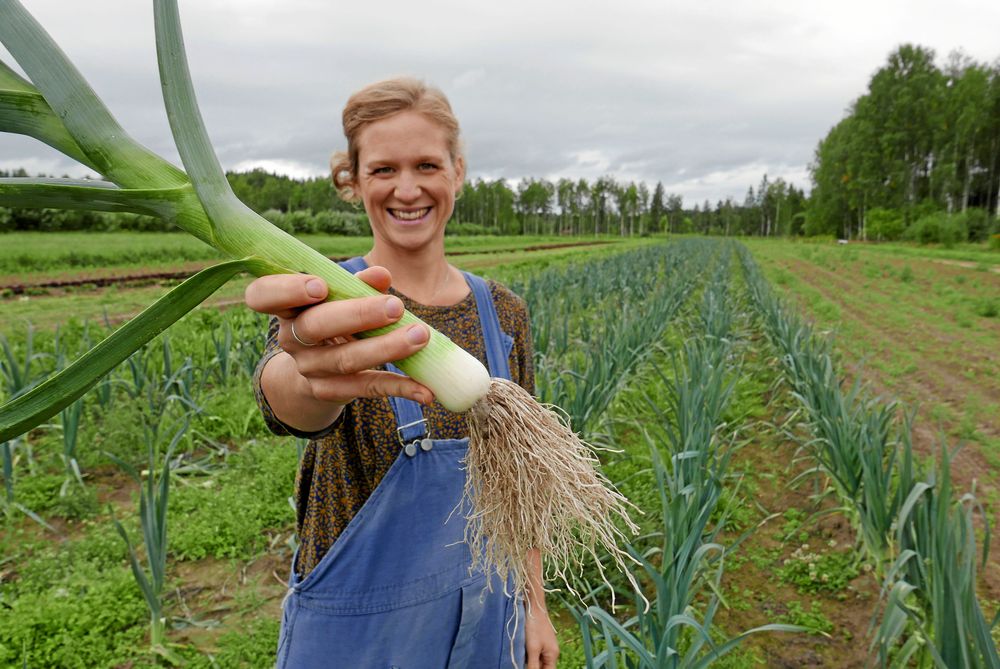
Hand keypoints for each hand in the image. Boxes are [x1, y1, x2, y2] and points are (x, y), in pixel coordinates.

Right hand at [245, 266, 434, 406]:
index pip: (264, 295)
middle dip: (357, 315)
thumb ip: (358, 285)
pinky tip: (425, 389)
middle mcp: (291, 338)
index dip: (287, 290)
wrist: (315, 369)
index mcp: (286, 306)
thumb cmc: (331, 317)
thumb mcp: (339, 299)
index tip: (319, 286)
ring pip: (346, 360)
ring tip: (421, 336)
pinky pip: (367, 387)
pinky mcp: (330, 392)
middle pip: (315, 327)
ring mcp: (309, 368)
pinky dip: (400, 387)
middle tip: (396, 306)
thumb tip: (381, 275)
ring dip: (387, 348)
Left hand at [524, 603, 558, 668]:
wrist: (533, 607)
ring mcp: (545, 645)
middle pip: (542, 666)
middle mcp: (551, 651)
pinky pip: (534, 652)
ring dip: (529, 660)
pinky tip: (521, 650)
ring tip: (522, 655)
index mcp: (553, 655)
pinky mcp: (539, 640)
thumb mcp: (533, 649)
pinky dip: (528, 653)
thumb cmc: (534, 627)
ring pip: (537, 660)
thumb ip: (533, 665)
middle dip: (532, 666)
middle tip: (522, 662)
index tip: (528, 667)